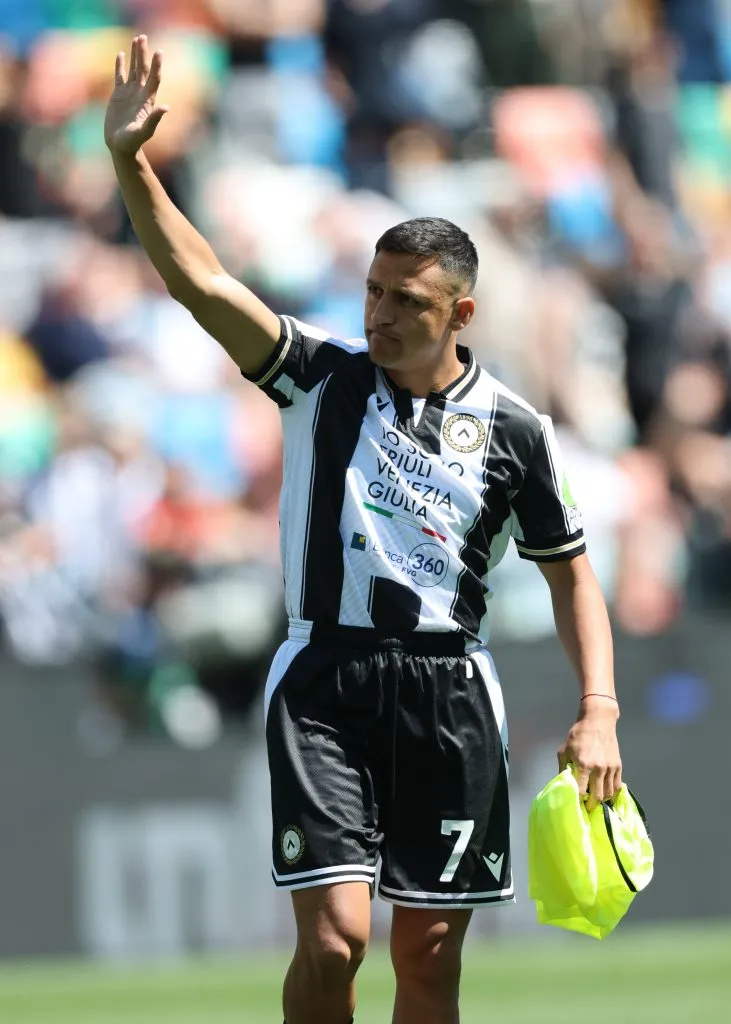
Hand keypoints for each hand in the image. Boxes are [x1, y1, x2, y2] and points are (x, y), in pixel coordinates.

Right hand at [104, 35, 168, 154]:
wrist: (120, 146)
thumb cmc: (133, 142)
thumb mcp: (144, 131)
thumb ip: (154, 119)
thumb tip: (166, 107)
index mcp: (147, 100)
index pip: (153, 78)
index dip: (156, 65)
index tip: (159, 51)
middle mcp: (140, 94)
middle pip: (143, 69)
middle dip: (144, 53)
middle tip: (143, 37)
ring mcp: (129, 93)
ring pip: (133, 69)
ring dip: (135, 55)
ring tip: (136, 39)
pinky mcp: (118, 95)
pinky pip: (119, 76)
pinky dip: (120, 65)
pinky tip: (120, 54)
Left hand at [557, 702, 621, 809]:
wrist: (598, 721)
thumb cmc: (578, 735)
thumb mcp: (564, 750)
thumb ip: (562, 768)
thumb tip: (561, 783)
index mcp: (583, 765)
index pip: (581, 791)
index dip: (578, 800)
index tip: (575, 802)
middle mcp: (598, 768)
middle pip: (597, 797)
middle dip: (590, 805)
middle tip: (585, 806)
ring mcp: (610, 768)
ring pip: (608, 794)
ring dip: (601, 800)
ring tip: (595, 799)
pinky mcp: (618, 766)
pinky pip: (617, 786)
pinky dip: (612, 793)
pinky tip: (605, 793)